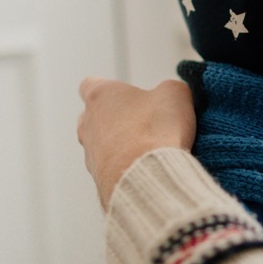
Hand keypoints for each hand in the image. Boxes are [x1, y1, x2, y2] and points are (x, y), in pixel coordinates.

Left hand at [77, 77, 195, 207]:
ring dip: (122, 146)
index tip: (131, 95)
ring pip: (102, 145)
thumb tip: (170, 96)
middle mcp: (88, 124)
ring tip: (150, 149)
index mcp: (100, 95)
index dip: (112, 88)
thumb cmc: (156, 130)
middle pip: (94, 116)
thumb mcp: (174, 94)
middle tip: (146, 122)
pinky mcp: (99, 179)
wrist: (149, 177)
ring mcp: (90, 154)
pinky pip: (112, 170)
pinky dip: (126, 168)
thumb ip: (169, 88)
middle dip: (117, 119)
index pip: (91, 84)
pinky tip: (148, 169)